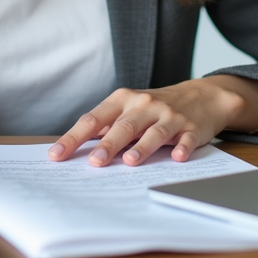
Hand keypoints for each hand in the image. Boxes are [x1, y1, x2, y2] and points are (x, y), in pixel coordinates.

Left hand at [48, 75, 257, 166]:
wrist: (200, 96)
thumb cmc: (154, 108)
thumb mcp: (128, 110)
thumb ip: (106, 126)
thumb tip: (74, 148)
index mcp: (122, 100)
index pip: (93, 119)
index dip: (74, 137)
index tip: (57, 154)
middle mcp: (144, 105)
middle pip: (123, 126)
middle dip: (108, 144)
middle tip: (94, 162)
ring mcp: (168, 115)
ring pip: (153, 132)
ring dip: (142, 147)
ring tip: (130, 162)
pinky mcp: (190, 127)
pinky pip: (185, 138)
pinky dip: (182, 147)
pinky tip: (177, 157)